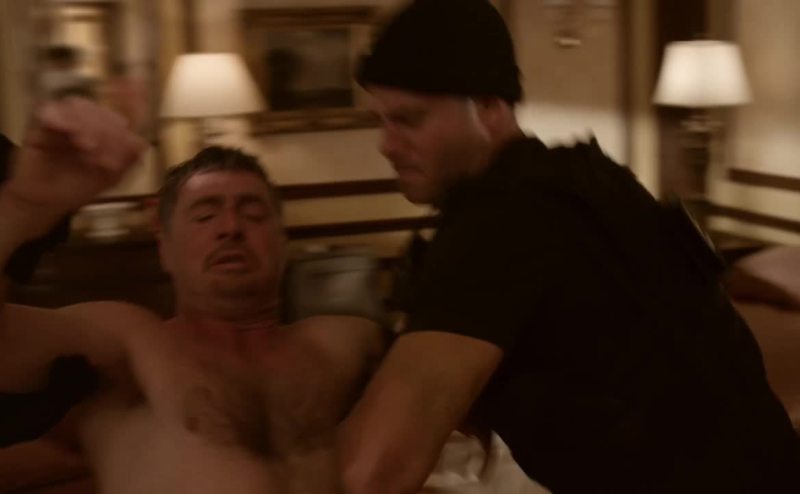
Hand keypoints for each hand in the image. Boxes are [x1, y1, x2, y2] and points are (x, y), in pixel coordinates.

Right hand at [2, 97, 144, 239]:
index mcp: (103, 131)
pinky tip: (69, 133)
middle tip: (106, 155)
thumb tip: (141, 141)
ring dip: (87, 124)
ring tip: (89, 148)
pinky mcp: (40, 124)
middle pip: (99, 110)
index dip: (130, 98)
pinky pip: (49, 110)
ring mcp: (62, 120)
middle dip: (107, 131)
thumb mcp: (111, 177)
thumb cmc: (78, 186)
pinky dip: (62, 119)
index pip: (119, 111)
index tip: (135, 85)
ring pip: (78, 106)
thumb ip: (128, 159)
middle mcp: (84, 122)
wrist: (47, 202)